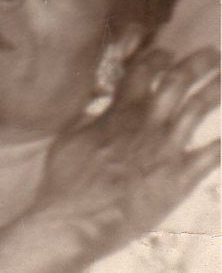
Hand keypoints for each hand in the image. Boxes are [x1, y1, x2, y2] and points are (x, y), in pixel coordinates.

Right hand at [28, 46, 219, 261]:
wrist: (78, 220)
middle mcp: (147, 126)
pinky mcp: (180, 179)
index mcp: (118, 114)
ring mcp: (167, 151)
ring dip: (215, 91)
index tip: (167, 52)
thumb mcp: (70, 141)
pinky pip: (212, 156)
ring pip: (198, 110)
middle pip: (177, 83)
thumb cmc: (65, 183)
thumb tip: (99, 111)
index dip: (157, 58)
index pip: (142, 73)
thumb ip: (92, 122)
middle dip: (197, 64)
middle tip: (212, 54)